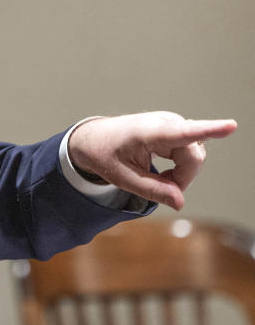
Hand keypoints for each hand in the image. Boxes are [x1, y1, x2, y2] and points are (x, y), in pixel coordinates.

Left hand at [68, 112, 236, 209]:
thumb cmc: (104, 154)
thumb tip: (180, 202)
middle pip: (193, 156)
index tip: (231, 125)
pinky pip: (189, 153)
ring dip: (181, 173)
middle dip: (183, 178)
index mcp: (148, 132)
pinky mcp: (175, 129)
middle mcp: (164, 123)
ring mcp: (172, 124)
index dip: (209, 129)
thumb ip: (152, 190)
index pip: (183, 132)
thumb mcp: (122, 178)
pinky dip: (179, 168)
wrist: (93, 139)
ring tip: (157, 178)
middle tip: (161, 189)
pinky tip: (163, 172)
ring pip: (194, 156)